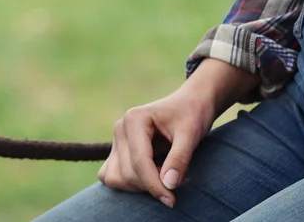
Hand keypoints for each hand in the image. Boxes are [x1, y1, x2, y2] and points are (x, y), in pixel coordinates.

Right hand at [98, 60, 252, 205]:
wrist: (190, 104)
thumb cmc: (192, 115)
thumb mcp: (191, 134)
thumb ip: (179, 158)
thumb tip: (169, 185)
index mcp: (134, 119)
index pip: (139, 162)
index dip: (155, 185)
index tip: (172, 200)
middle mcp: (120, 128)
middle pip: (128, 173)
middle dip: (152, 185)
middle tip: (180, 183)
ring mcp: (117, 140)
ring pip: (116, 177)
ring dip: (140, 187)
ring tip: (166, 180)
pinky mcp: (118, 151)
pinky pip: (111, 176)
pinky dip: (129, 185)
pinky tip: (152, 180)